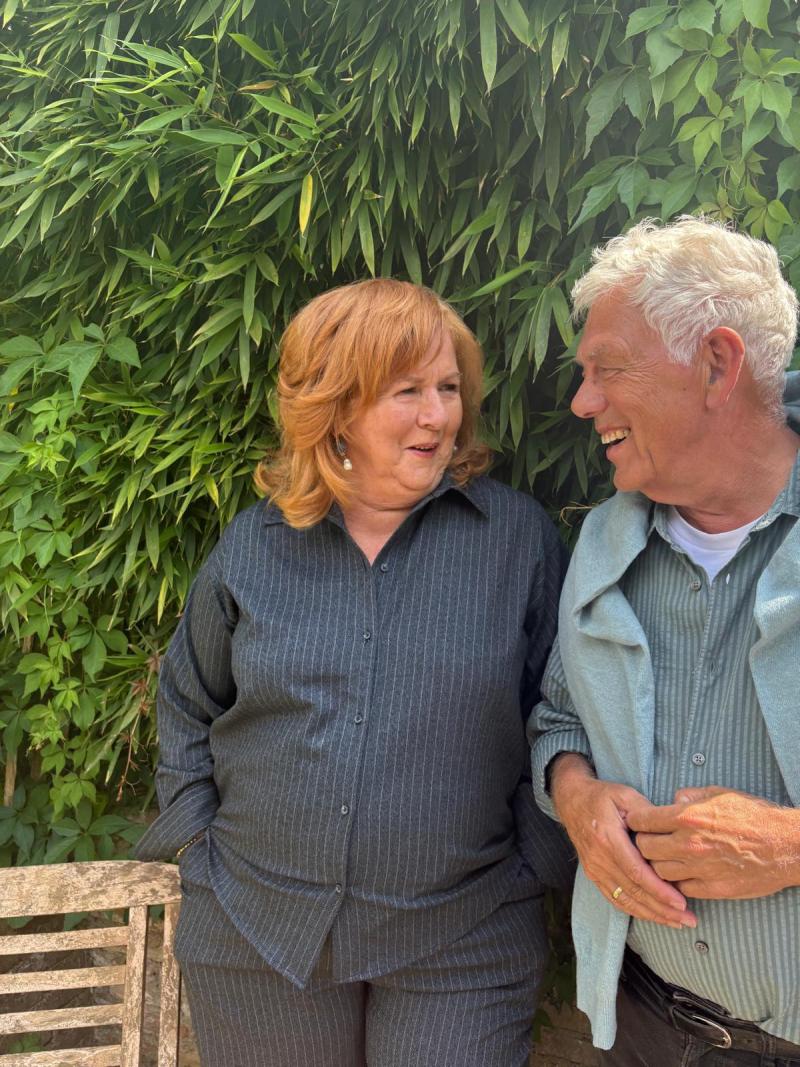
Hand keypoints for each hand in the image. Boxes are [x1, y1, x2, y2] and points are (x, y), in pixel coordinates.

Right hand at [550, 754, 695, 928]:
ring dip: (652, 914)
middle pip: (633, 891)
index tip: (681, 902)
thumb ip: (647, 814)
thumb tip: (668, 830)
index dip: (659, 891)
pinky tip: (653, 916)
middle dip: (662, 909)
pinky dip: (635, 910)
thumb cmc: (601, 796)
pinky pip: (614, 898)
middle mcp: (599, 858)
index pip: (636, 873)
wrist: (572, 800)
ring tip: (676, 922)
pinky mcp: (593, 874)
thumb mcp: (625, 795)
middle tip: (687, 919)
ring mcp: (594, 869)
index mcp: (608, 839)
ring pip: (625, 900)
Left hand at [628, 785, 799, 898]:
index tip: (636, 822)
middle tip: (648, 841)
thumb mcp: (720, 793)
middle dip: (642, 844)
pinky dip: (679, 882)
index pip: (643, 821)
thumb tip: (674, 799)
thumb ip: (691, 796)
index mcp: (687, 817)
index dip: (635, 821)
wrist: (786, 845)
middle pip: (644, 849)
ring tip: (665, 858)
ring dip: (658, 865)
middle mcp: (689, 844)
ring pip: (659, 871)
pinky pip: (682, 888)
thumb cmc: (754, 815)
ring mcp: (700, 869)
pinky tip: (685, 873)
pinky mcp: (713, 888)